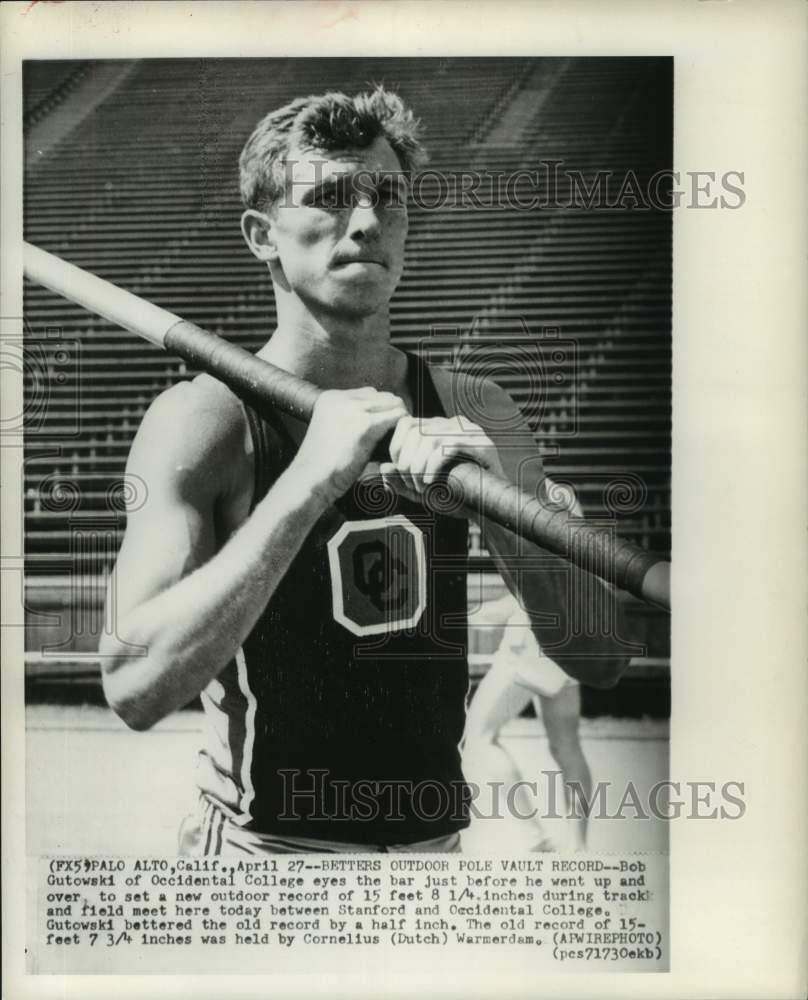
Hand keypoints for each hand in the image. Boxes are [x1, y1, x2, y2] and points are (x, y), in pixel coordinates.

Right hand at [292, 387, 407, 503]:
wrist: (310, 480)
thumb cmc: (322, 466)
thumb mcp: (332, 433)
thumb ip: (350, 420)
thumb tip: (379, 417)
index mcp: (330, 398)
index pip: (369, 393)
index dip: (381, 410)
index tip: (386, 427)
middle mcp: (341, 399)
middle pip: (384, 396)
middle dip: (393, 413)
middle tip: (396, 434)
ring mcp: (353, 410)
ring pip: (394, 404)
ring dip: (400, 421)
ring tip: (398, 440)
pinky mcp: (365, 425)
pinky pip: (397, 417)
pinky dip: (402, 430)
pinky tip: (399, 444)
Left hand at [378, 415, 506, 503]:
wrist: (490, 510)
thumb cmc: (456, 499)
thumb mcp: (422, 492)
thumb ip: (400, 482)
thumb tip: (383, 467)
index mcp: (437, 428)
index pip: (406, 424)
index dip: (396, 449)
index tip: (401, 474)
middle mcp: (452, 423)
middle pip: (414, 431)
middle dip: (406, 462)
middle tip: (412, 486)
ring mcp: (467, 430)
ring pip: (428, 441)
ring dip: (418, 468)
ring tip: (422, 488)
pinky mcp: (479, 442)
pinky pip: (445, 448)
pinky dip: (432, 468)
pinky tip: (430, 483)